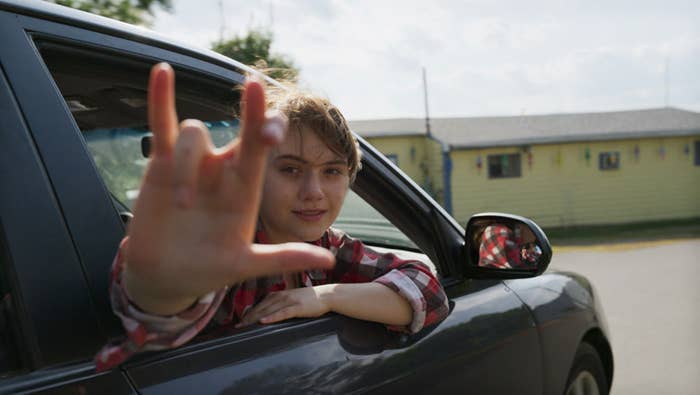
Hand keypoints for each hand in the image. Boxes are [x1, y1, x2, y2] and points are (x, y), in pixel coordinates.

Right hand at [122, 63, 334, 314]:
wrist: (165, 276)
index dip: (271, 129)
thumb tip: (329, 259)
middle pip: (242, 129)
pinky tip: (162, 71)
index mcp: (246, 188)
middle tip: (257, 88)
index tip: (275, 129)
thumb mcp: (246, 264)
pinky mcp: (160, 164)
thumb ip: (283, 258)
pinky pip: (162, 125)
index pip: (264, 149)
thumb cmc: (209, 270)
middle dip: (253, 113)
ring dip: (187, 165)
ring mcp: (194, 164)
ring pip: (194, 134)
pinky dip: (160, 98)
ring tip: (180, 205)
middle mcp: (223, 170)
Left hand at [237, 285, 334, 326]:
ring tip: (245, 325)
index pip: (260, 303)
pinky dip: (272, 316)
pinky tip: (264, 321)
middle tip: (238, 326)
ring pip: (269, 309)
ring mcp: (289, 300)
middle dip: (248, 317)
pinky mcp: (298, 307)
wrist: (327, 295)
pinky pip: (282, 312)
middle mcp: (282, 295)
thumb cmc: (310, 299)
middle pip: (261, 307)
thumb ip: (280, 304)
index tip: (240, 320)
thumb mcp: (292, 299)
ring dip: (255, 317)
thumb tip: (268, 313)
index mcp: (279, 293)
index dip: (249, 312)